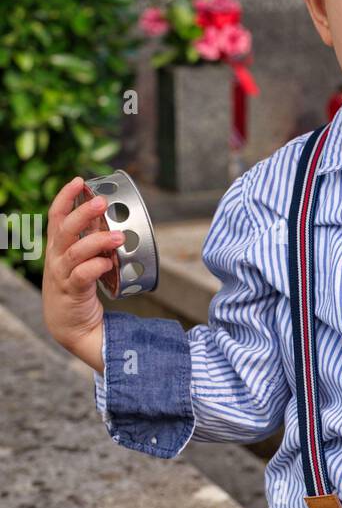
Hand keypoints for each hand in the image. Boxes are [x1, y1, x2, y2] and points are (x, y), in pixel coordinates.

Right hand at [42, 176, 121, 370]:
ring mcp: (62, 275)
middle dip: (83, 214)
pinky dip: (95, 267)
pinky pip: (82, 276)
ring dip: (97, 241)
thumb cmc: (77, 287)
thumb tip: (107, 216)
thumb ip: (92, 238)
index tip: (79, 181)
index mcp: (57, 247)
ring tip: (118, 236)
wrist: (70, 326)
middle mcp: (56, 258)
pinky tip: (108, 263)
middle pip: (64, 230)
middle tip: (101, 202)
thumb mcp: (81, 258)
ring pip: (75, 252)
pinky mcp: (72, 293)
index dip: (66, 197)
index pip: (56, 216)